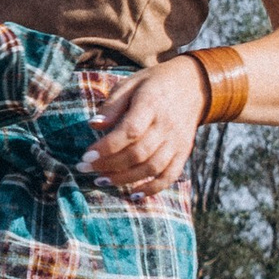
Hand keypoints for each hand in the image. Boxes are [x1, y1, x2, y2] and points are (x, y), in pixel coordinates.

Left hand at [89, 55, 207, 198]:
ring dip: (125, 179)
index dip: (106, 147)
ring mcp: (177, 141)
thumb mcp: (130, 84)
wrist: (193, 85)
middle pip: (138, 153)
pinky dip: (152, 189)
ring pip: (152, 168)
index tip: (86, 156)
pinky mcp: (184, 152)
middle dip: (109, 166)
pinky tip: (133, 195)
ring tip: (101, 181)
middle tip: (86, 169)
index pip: (129, 131)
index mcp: (151, 104)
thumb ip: (112, 105)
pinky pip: (170, 176)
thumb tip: (93, 125)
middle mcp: (167, 125)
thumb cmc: (153, 84)